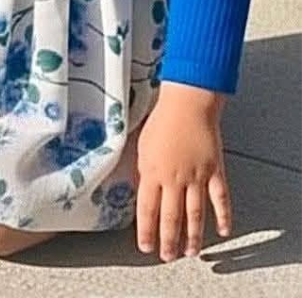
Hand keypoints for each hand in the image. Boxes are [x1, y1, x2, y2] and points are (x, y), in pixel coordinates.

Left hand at [135, 83, 231, 260]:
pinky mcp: (215, 172)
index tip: (145, 246)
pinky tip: (223, 231)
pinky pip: (220, 199)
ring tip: (190, 252)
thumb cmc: (160, 121)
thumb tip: (138, 189)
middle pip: (171, 217)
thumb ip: (142, 171)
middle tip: (168, 256)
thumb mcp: (140, 147)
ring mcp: (197, 177)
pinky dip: (223, 216)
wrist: (187, 106)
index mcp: (152, 173)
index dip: (146, 231)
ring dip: (192, 235)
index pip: (147, 209)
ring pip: (195, 214)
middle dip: (168, 240)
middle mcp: (174, 179)